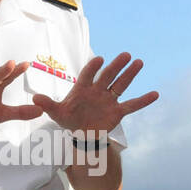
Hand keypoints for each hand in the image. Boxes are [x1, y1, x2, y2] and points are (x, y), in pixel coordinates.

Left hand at [31, 52, 158, 133]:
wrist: (81, 134)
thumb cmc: (69, 119)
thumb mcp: (57, 113)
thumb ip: (48, 105)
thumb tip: (35, 98)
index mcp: (83, 88)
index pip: (88, 75)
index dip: (94, 68)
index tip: (100, 60)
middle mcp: (98, 91)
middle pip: (108, 76)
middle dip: (116, 66)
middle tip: (126, 55)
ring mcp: (109, 100)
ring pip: (121, 85)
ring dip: (130, 75)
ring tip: (139, 62)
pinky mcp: (117, 112)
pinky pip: (132, 105)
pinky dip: (143, 101)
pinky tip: (155, 94)